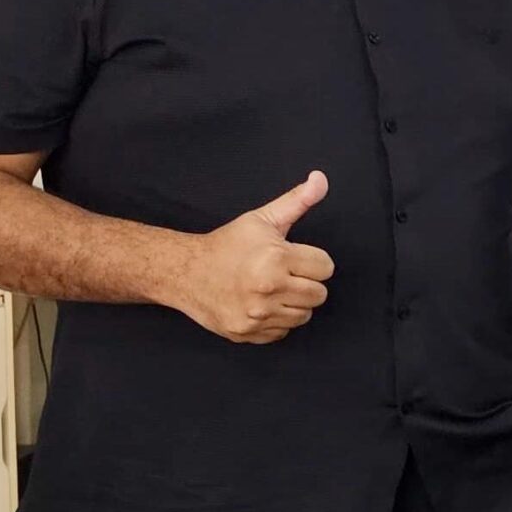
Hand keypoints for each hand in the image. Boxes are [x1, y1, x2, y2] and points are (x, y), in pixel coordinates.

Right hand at [172, 172, 335, 343]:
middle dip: (306, 282)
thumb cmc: (227, 244)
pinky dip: (276, 320)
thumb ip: (297, 201)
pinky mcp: (247, 333)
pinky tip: (260, 304)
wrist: (185, 273)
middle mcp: (267, 290)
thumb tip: (320, 179)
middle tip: (283, 273)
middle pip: (319, 294)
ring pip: (304, 315)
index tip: (293, 257)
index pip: (326, 268)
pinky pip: (282, 332)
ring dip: (293, 303)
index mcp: (276, 259)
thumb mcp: (261, 219)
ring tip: (272, 288)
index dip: (312, 260)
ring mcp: (256, 315)